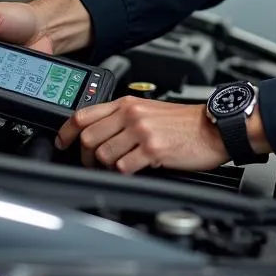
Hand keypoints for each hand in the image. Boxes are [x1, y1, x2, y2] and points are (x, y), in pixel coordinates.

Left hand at [55, 97, 229, 173]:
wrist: (213, 127)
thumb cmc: (184, 122)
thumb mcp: (149, 110)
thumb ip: (123, 118)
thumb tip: (97, 135)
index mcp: (127, 103)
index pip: (83, 114)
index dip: (66, 132)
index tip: (62, 143)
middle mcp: (131, 114)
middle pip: (88, 137)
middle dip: (85, 157)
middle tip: (92, 165)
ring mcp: (141, 131)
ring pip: (102, 154)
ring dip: (105, 167)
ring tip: (117, 167)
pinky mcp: (152, 149)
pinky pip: (123, 167)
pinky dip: (123, 172)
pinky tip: (134, 169)